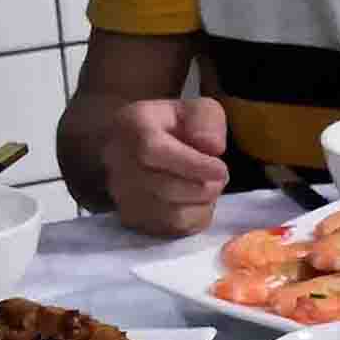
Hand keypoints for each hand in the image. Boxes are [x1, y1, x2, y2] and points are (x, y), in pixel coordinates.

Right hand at [64, 92, 229, 236]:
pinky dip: (193, 219)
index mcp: (131, 125)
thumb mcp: (196, 109)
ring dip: (201, 204)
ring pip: (170, 215)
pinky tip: (195, 201)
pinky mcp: (131, 219)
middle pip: (165, 188)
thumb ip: (206, 121)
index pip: (153, 150)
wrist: (138, 145)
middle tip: (220, 178)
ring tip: (206, 187)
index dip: (192, 164)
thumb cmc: (172, 126)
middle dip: (204, 187)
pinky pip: (172, 230)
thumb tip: (211, 147)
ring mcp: (121, 194)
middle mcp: (117, 161)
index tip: (221, 169)